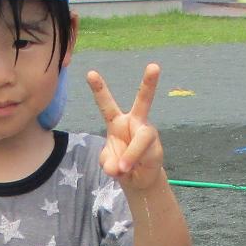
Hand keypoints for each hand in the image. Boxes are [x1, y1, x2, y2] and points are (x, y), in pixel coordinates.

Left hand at [87, 65, 166, 190]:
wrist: (138, 179)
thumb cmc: (120, 164)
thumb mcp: (108, 163)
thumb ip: (108, 162)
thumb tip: (118, 167)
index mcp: (117, 122)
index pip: (107, 104)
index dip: (99, 89)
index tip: (90, 73)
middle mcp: (135, 123)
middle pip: (143, 101)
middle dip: (149, 84)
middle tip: (154, 66)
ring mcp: (147, 134)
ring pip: (143, 136)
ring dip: (131, 154)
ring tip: (123, 169)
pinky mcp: (156, 148)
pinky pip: (144, 154)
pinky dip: (133, 163)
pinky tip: (127, 171)